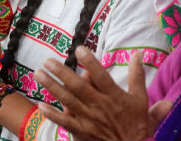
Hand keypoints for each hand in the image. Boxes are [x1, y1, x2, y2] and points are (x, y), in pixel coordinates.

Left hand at [34, 46, 171, 140]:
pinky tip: (41, 105)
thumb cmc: (136, 123)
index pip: (101, 76)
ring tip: (39, 74)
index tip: (79, 49)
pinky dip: (53, 115)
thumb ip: (137, 75)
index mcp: (114, 96)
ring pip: (68, 100)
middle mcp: (100, 106)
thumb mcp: (141, 98)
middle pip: (79, 87)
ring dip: (52, 87)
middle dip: (62, 73)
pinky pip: (65, 123)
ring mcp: (89, 119)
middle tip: (48, 61)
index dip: (91, 62)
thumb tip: (138, 53)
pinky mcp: (82, 132)